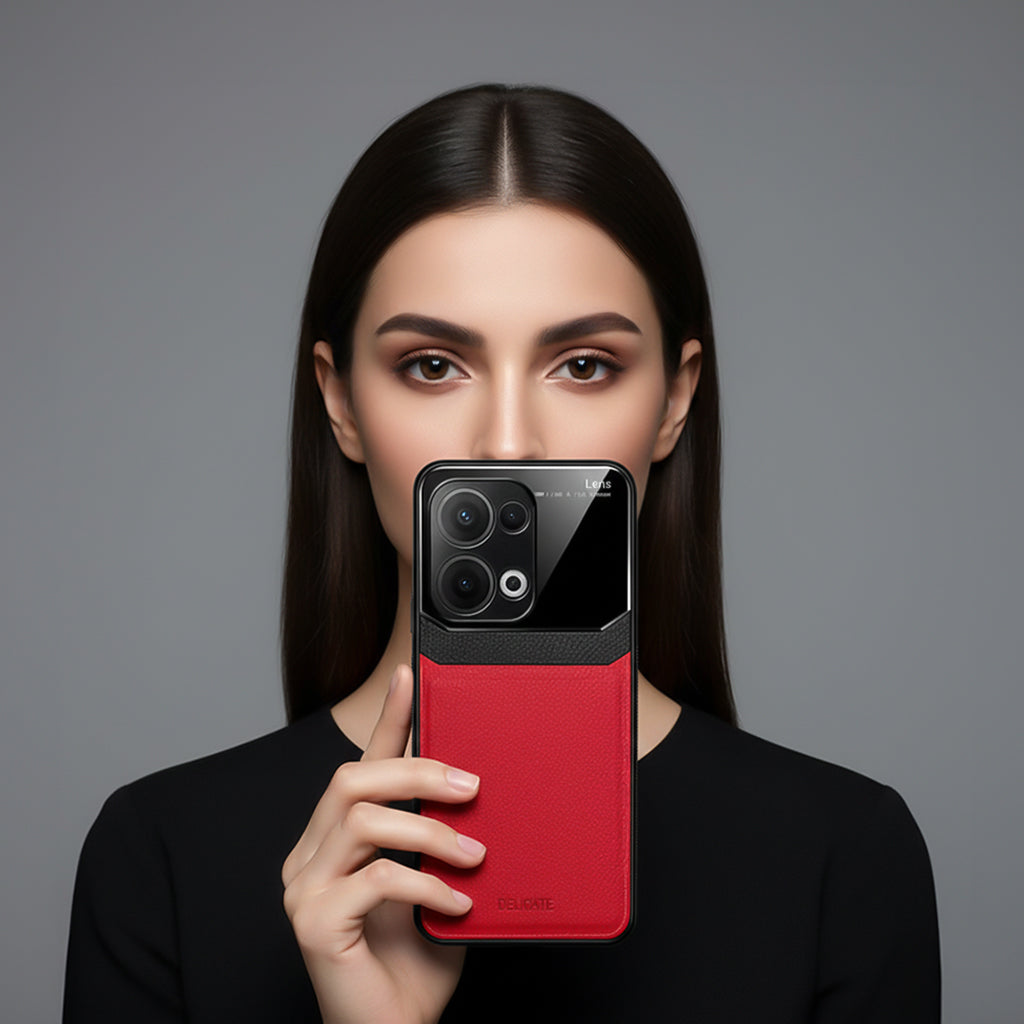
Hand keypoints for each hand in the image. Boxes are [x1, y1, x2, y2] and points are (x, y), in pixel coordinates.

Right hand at [282, 663, 484, 1023]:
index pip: (360, 765)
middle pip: (354, 779)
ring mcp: (303, 888)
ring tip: (473, 854)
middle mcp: (308, 856)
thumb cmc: (414, 964)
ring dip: (428, 828)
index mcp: (334, 841)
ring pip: (362, 817)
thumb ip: (441, 841)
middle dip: (418, 771)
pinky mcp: (312, 922)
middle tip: (472, 788)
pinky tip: (457, 902)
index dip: (386, 718)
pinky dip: (427, 883)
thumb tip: (477, 793)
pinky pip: (376, 877)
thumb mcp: (436, 885)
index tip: (409, 676)